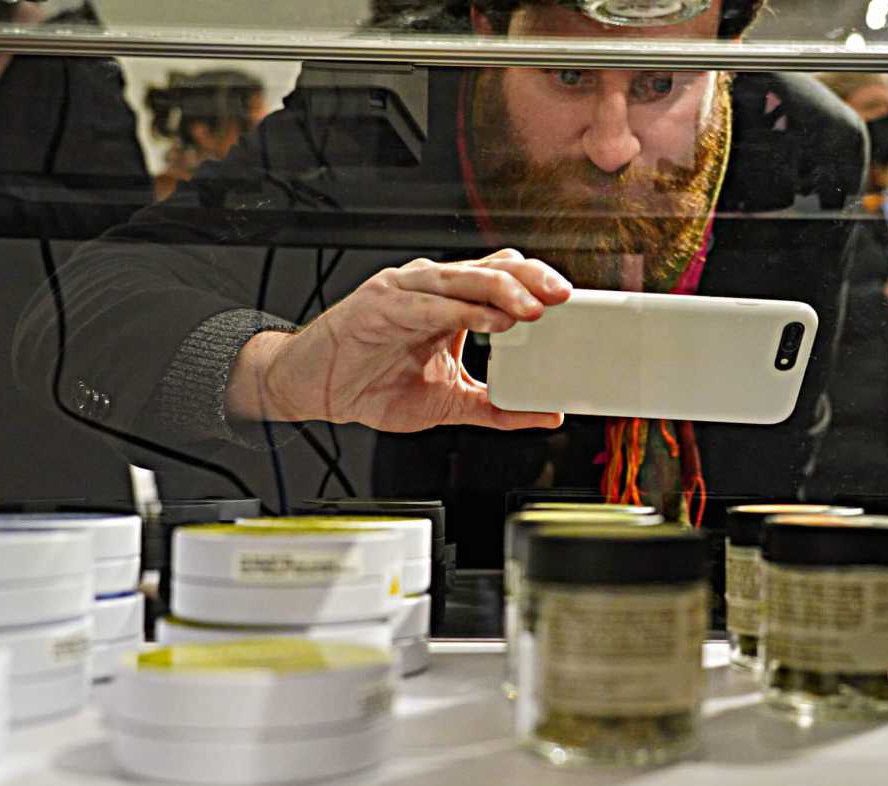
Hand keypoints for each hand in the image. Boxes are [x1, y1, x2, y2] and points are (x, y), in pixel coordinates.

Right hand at [225, 249, 571, 432]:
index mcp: (451, 305)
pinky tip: (490, 321)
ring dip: (503, 291)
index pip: (504, 280)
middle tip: (564, 297)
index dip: (537, 285)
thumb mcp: (450, 402)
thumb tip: (546, 414)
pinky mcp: (381, 303)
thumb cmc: (371, 385)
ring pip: (464, 277)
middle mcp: (433, 289)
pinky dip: (462, 310)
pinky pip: (430, 301)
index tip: (572, 303)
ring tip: (534, 309)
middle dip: (532, 280)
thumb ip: (497, 407)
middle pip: (492, 269)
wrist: (315, 391)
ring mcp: (407, 290)